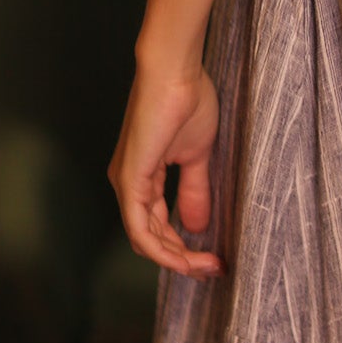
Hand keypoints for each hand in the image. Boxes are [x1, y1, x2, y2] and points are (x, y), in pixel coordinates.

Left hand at [108, 59, 226, 278]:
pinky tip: (185, 258)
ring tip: (207, 266)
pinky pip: (140, 229)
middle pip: (150, 239)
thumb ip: (195, 189)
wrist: (175, 73)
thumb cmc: (187, 102)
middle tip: (213, 269)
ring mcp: (126, 184)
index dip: (184, 247)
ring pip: (144, 240)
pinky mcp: (130, 180)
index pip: (157, 226)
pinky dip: (162, 249)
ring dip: (176, 259)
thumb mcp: (197, 155)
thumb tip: (199, 225)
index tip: (215, 257)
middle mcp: (129, 185)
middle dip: (183, 259)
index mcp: (143, 177)